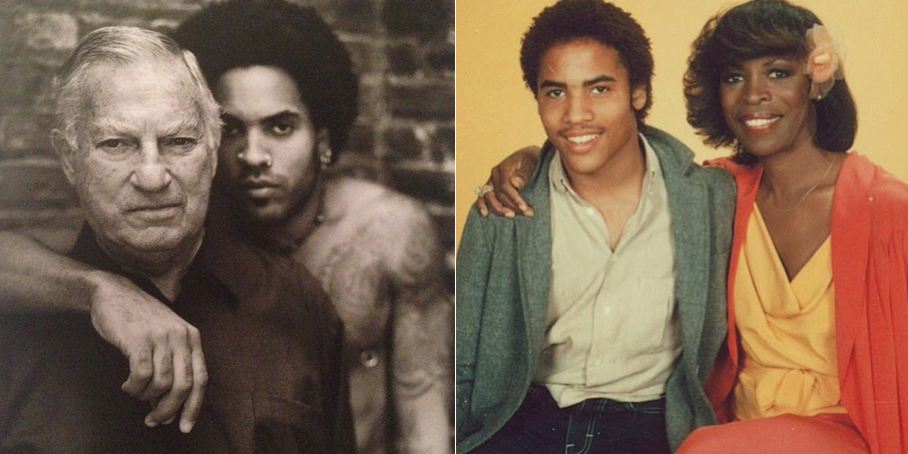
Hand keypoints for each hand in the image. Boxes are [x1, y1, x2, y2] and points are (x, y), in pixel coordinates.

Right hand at [86, 271, 206, 432]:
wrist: (113, 291)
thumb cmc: (138, 321)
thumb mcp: (165, 339)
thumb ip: (172, 367)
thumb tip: (168, 408)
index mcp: (192, 338)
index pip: (201, 380)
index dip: (194, 407)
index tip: (185, 427)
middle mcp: (181, 337)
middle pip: (183, 386)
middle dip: (168, 410)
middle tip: (153, 420)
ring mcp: (161, 336)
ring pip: (162, 383)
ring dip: (146, 397)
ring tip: (135, 393)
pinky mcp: (139, 338)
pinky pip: (141, 375)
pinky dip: (134, 387)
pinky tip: (127, 385)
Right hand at [476, 146, 539, 217]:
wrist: (531, 158)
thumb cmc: (533, 160)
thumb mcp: (533, 162)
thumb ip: (525, 172)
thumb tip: (515, 183)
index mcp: (504, 166)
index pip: (505, 187)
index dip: (515, 199)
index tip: (525, 208)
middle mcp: (495, 174)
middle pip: (499, 195)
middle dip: (513, 206)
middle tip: (527, 213)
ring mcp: (492, 180)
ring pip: (489, 198)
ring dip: (499, 209)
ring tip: (511, 215)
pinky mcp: (491, 187)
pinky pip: (482, 197)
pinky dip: (482, 205)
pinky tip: (485, 214)